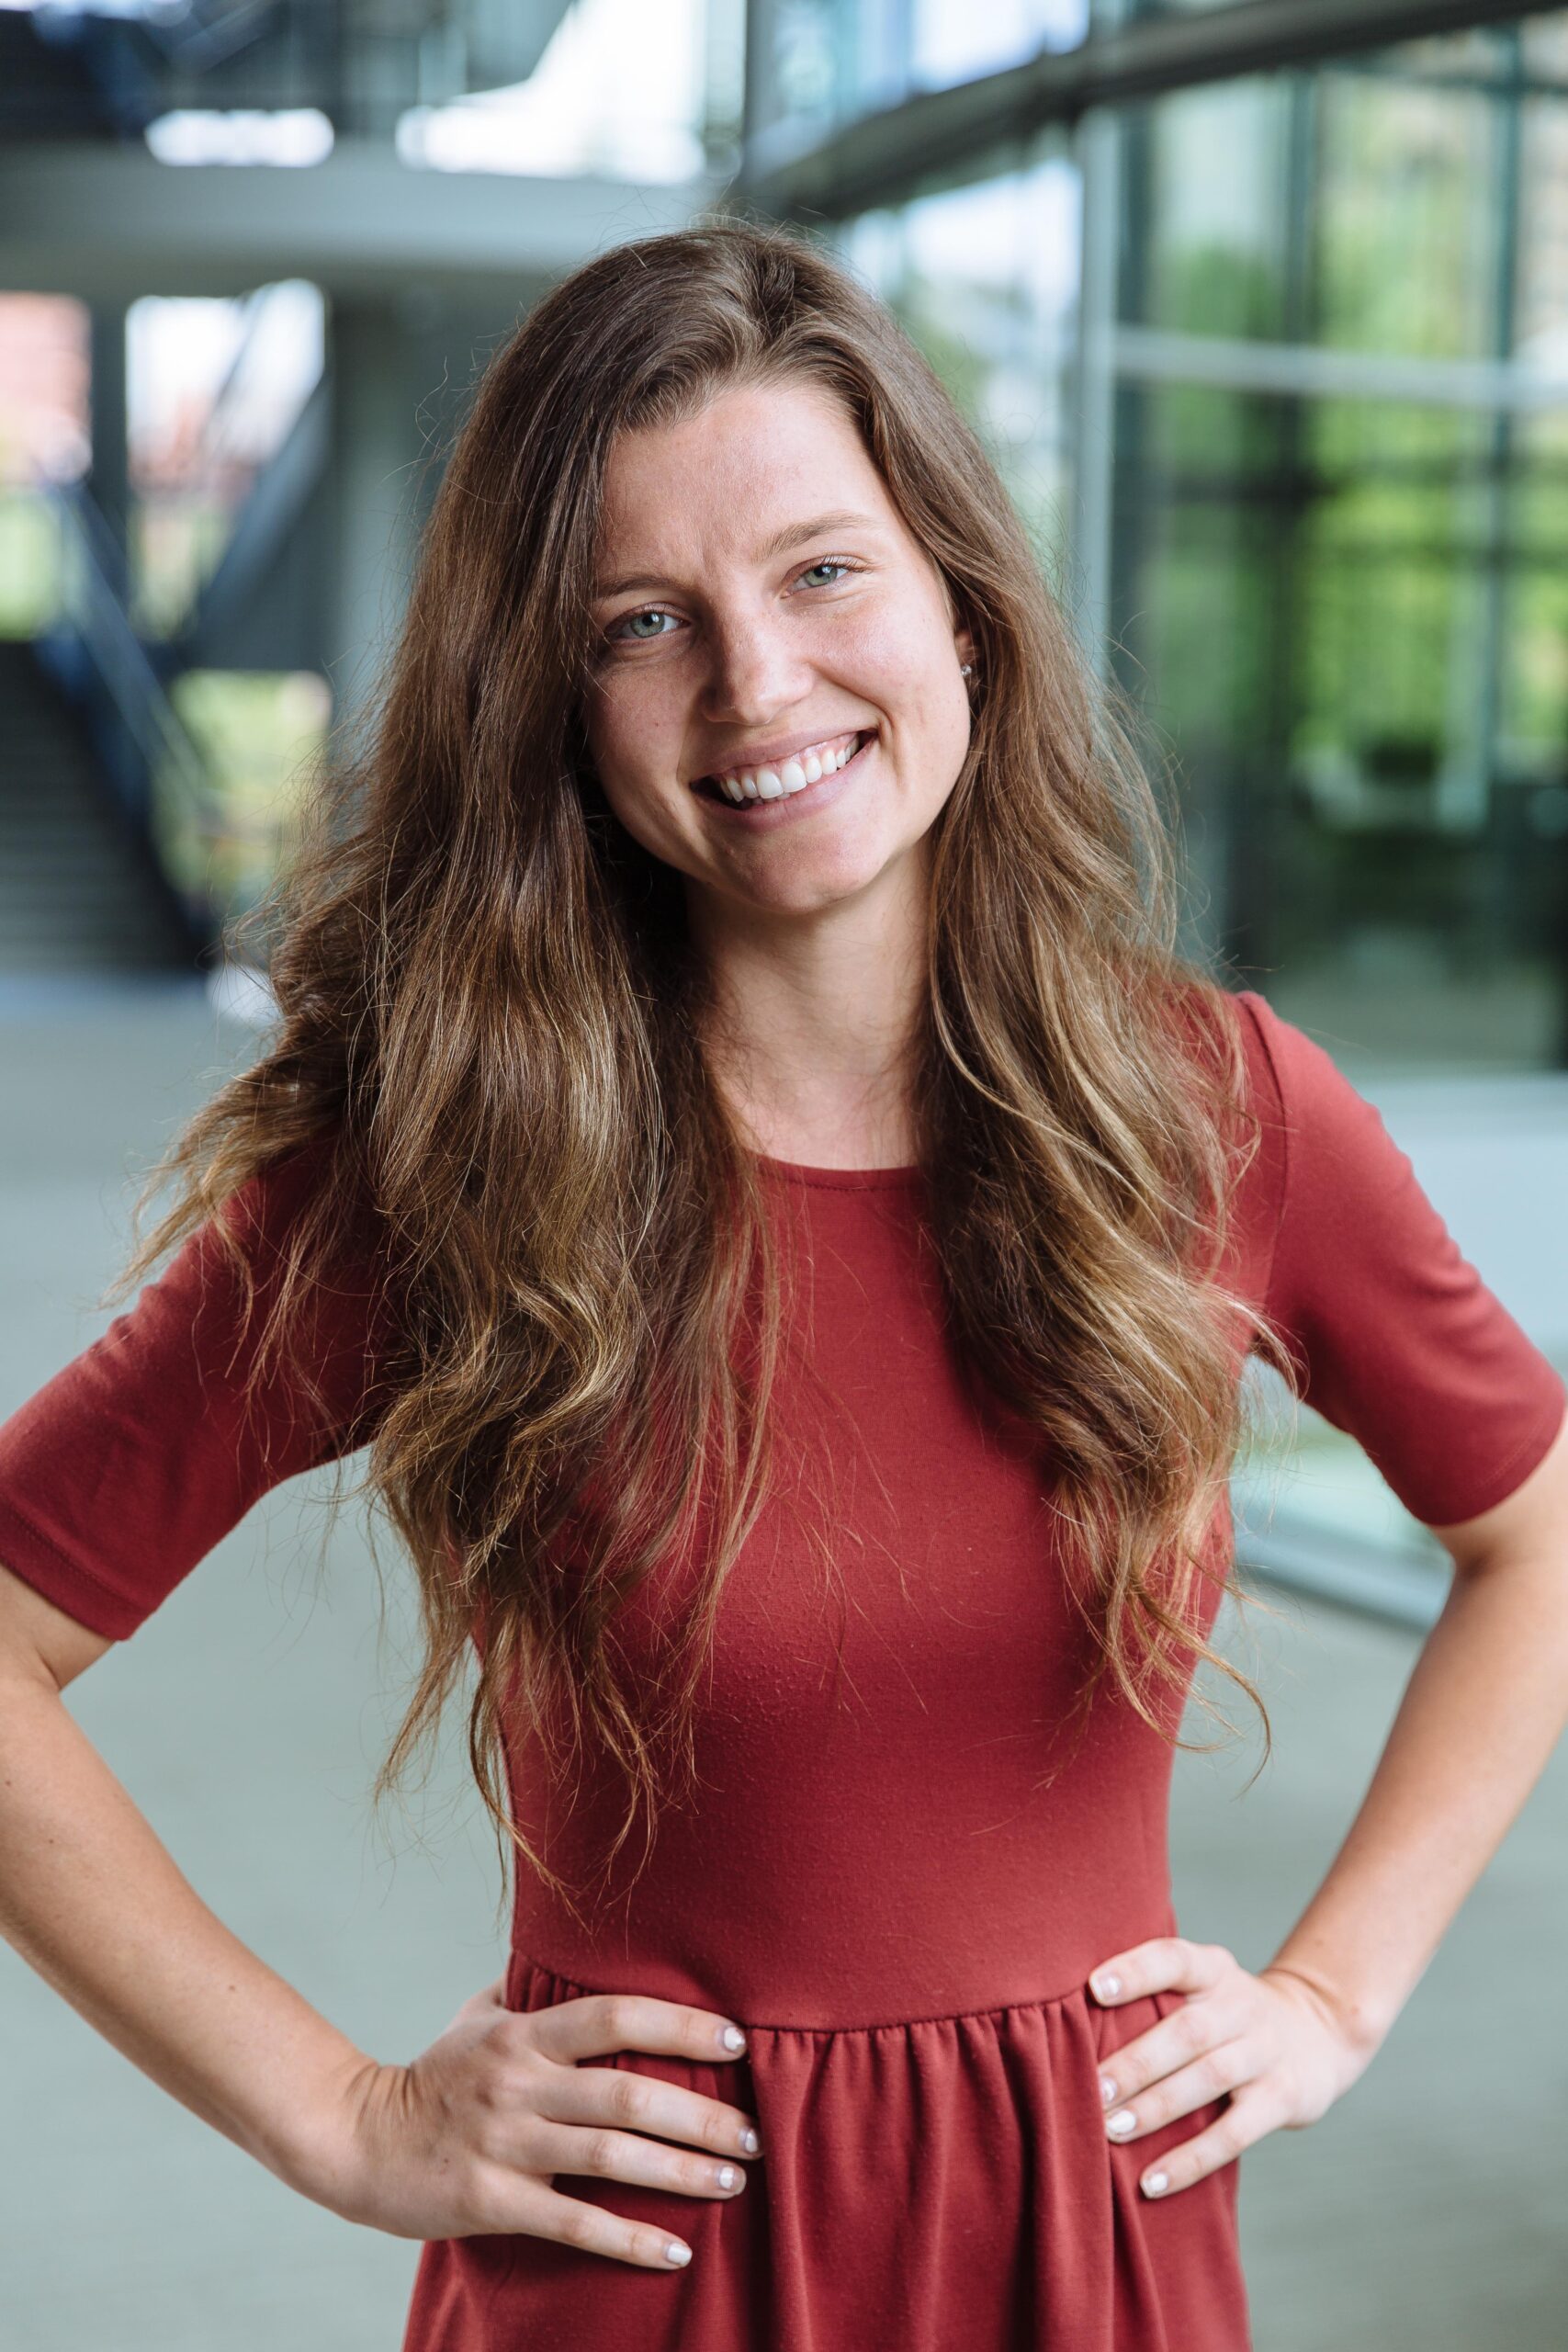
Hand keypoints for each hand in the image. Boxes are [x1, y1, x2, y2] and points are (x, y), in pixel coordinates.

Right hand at [293, 1974, 761, 2269]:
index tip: (734, 2042)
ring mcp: (505, 2145)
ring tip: (732, 2181)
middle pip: (627, 2095)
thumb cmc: (432, 2076)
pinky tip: (677, 2251)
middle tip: (754, 2135)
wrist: (356, 2141)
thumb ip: (532, 1993)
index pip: (615, 2017)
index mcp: (522, 2034)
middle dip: (701, 2115)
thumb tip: (582, 1953)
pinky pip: (574, 2225)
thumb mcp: (477, 2018)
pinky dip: (630, 2240)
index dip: (679, 2027)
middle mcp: (518, 2084)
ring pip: (610, 2159)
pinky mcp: (491, 2203)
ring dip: (680, 2172)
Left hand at [1086, 1938, 1379, 2199]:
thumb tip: (1064, 2017)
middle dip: (1135, 2061)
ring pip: (1207, 2079)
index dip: (1137, 1970)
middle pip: (1187, 2031)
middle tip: (1089, 2088)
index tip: (1094, 1988)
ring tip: (1111, 2130)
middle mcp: (1241, 2006)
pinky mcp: (1282, 2099)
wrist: (1316, 2032)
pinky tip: (1151, 2181)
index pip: (1174, 1959)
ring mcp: (1265, 2052)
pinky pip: (1234, 2133)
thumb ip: (1152, 1993)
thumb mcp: (1202, 1985)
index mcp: (1212, 1970)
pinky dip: (1191, 2160)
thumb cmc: (1225, 2012)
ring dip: (1156, 2108)